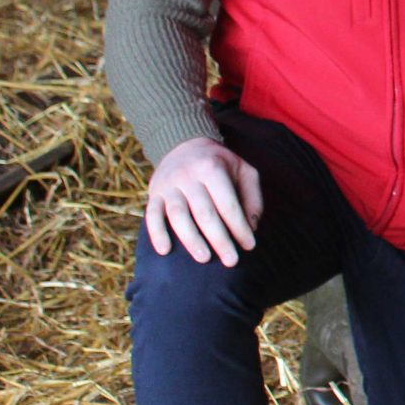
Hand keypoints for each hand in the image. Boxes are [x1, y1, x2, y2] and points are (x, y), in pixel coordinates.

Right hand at [145, 136, 262, 266]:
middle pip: (204, 213)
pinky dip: (156, 233)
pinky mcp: (153, 193)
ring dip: (191, 239)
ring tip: (204, 258)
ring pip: (178, 216)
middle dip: (219, 239)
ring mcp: (168, 185)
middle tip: (231, 261)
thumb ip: (252, 196)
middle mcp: (188, 177)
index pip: (228, 204)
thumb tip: (251, 227)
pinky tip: (165, 251)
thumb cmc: (220, 163)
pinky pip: (151, 215)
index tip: (249, 246)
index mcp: (212, 169)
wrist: (183, 144)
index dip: (239, 227)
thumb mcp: (244, 170)